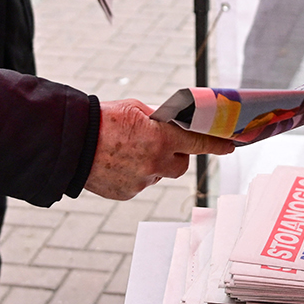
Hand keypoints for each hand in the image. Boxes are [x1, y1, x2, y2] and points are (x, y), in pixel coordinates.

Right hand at [83, 99, 231, 198]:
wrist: (71, 143)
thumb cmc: (102, 120)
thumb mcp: (135, 109)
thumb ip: (157, 119)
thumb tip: (171, 124)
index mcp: (161, 139)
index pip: (199, 144)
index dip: (218, 145)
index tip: (231, 146)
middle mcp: (155, 163)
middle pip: (181, 165)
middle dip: (176, 156)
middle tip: (160, 145)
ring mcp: (141, 181)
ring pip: (158, 175)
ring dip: (152, 166)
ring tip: (129, 152)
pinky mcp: (127, 193)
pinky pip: (139, 184)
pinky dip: (134, 175)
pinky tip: (117, 163)